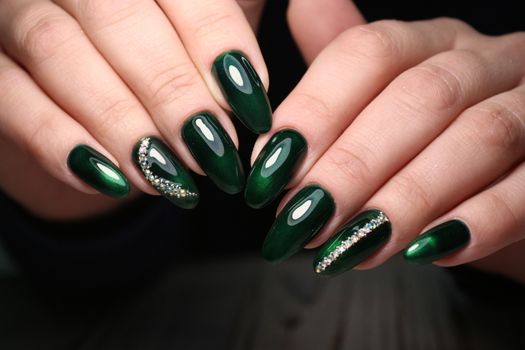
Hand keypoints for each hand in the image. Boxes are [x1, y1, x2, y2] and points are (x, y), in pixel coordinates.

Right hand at [0, 0, 269, 218]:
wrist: (87, 72)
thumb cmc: (157, 43)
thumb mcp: (195, 26)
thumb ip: (227, 29)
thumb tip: (254, 82)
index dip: (218, 47)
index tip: (252, 109)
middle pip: (117, 18)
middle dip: (172, 92)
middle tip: (214, 152)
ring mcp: (15, 14)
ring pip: (58, 52)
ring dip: (121, 123)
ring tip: (170, 176)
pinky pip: (10, 97)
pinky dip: (58, 142)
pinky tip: (112, 180)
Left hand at [246, 1, 524, 279]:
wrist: (515, 171)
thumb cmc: (436, 139)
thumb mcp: (387, 99)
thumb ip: (347, 67)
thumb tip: (296, 7)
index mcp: (429, 42)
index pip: (368, 54)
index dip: (314, 111)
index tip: (269, 170)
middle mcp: (483, 61)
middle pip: (419, 97)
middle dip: (353, 165)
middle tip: (302, 222)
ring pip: (478, 136)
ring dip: (408, 198)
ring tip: (352, 248)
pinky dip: (480, 221)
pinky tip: (429, 252)